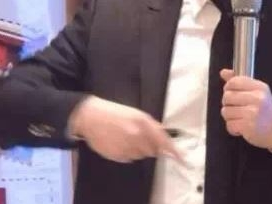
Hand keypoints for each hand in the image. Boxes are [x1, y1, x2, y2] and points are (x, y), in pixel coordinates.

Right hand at [69, 96, 183, 163]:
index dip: (172, 150)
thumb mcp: (135, 113)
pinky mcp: (117, 155)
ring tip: (125, 137)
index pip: (162, 139)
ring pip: (141, 155)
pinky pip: (129, 158)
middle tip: (138, 137)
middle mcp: (137, 135)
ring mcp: (127, 147)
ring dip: (138, 149)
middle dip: (150, 146)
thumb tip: (163, 135)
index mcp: (143, 121)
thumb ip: (150, 125)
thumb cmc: (114, 112)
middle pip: (153, 150)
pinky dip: (127, 153)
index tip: (181, 158)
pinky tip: (118, 142)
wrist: (90, 116)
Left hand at [220, 69, 271, 149]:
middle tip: (236, 108)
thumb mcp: (256, 91)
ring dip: (229, 117)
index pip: (234, 82)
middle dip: (228, 103)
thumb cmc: (265, 110)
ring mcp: (252, 113)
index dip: (228, 87)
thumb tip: (223, 72)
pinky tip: (241, 127)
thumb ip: (239, 81)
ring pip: (226, 111)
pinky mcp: (248, 126)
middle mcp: (257, 98)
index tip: (231, 93)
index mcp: (259, 87)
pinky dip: (232, 128)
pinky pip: (229, 125)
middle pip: (227, 96)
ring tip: (240, 118)